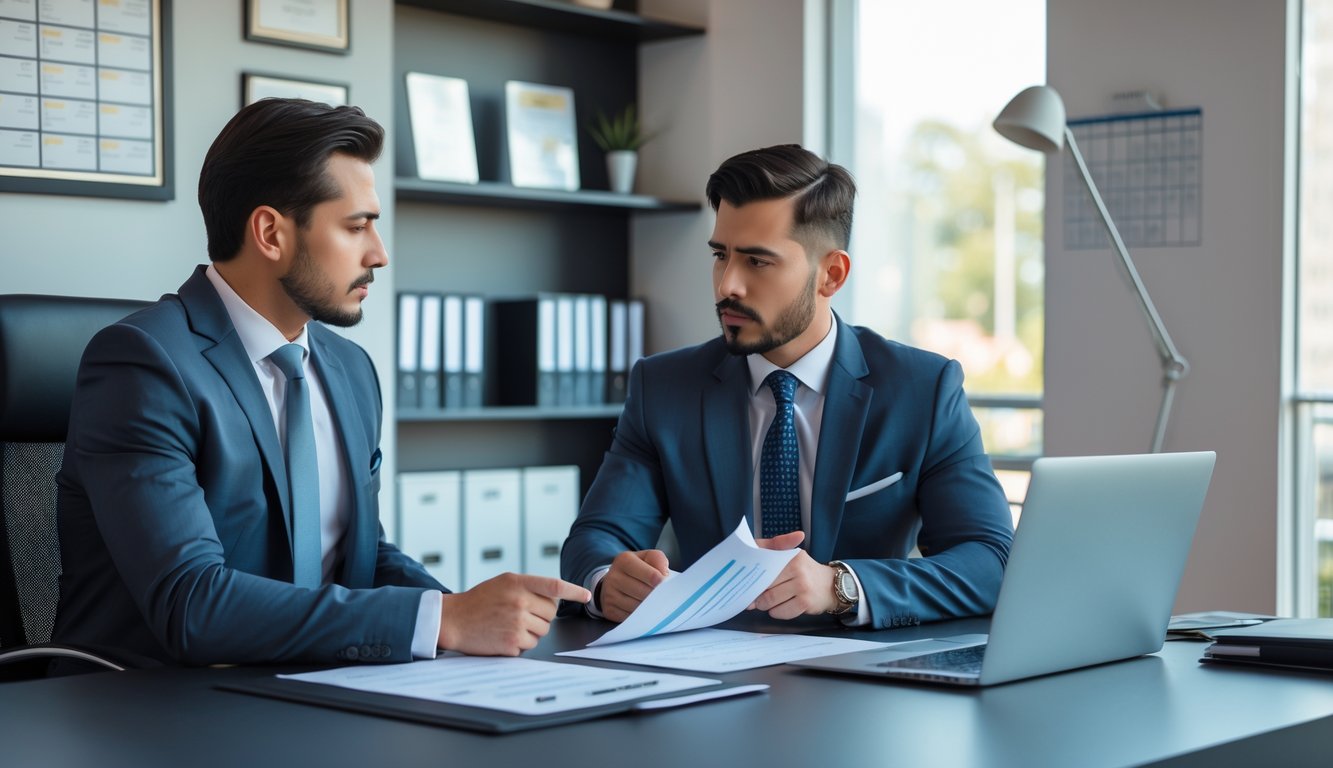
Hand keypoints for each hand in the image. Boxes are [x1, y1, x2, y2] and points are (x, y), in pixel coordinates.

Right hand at [437, 573, 590, 655]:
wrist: (453, 619)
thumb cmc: (479, 600)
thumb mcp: (503, 583)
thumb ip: (528, 585)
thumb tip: (556, 596)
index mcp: (518, 582)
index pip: (554, 586)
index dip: (574, 591)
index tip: (586, 596)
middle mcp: (519, 601)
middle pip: (550, 614)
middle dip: (540, 616)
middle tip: (519, 614)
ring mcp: (516, 623)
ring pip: (542, 631)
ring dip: (531, 631)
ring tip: (509, 624)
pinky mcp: (512, 642)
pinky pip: (530, 645)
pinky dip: (520, 643)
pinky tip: (503, 635)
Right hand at [599, 549, 670, 622]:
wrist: (615, 580)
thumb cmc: (637, 568)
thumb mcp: (648, 557)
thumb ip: (658, 560)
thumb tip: (664, 575)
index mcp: (624, 560)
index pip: (650, 575)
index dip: (661, 582)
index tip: (665, 585)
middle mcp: (613, 577)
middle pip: (643, 592)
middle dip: (656, 596)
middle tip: (664, 597)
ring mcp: (609, 594)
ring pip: (636, 607)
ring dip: (649, 607)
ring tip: (655, 603)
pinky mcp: (609, 609)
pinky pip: (630, 617)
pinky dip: (640, 616)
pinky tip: (644, 610)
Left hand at [749, 531, 837, 618]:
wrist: (832, 585)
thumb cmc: (807, 573)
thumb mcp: (793, 558)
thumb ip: (773, 557)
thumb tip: (751, 577)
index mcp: (791, 556)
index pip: (765, 568)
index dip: (754, 580)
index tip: (748, 586)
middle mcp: (797, 569)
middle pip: (765, 586)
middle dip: (757, 596)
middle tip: (755, 599)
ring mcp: (802, 586)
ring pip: (771, 600)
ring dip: (765, 606)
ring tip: (767, 604)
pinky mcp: (805, 602)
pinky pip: (782, 612)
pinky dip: (777, 613)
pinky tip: (779, 608)